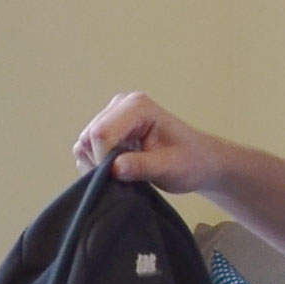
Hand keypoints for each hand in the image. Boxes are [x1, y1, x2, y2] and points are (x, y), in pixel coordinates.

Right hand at [73, 91, 226, 194]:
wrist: (199, 160)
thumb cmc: (191, 161)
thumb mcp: (169, 167)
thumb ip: (141, 166)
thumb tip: (113, 168)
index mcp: (137, 106)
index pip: (101, 133)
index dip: (103, 160)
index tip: (119, 178)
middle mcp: (121, 105)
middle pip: (88, 138)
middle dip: (100, 163)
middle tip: (124, 179)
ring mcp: (112, 116)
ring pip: (84, 144)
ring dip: (98, 166)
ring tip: (125, 175)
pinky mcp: (108, 130)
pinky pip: (87, 150)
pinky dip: (98, 165)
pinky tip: (120, 171)